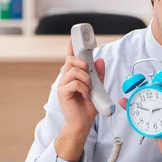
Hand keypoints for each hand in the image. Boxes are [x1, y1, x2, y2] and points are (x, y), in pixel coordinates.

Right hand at [55, 38, 105, 160]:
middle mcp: (66, 78)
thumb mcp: (98, 88)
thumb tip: (99, 60)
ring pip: (75, 71)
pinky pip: (75, 83)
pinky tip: (85, 95)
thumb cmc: (88, 107)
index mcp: (74, 76)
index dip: (72, 47)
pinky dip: (83, 88)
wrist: (83, 124)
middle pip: (71, 60)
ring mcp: (63, 85)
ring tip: (89, 89)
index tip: (73, 37)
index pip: (71, 58)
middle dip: (84, 64)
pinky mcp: (62, 93)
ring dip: (86, 79)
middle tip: (90, 76)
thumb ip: (99, 74)